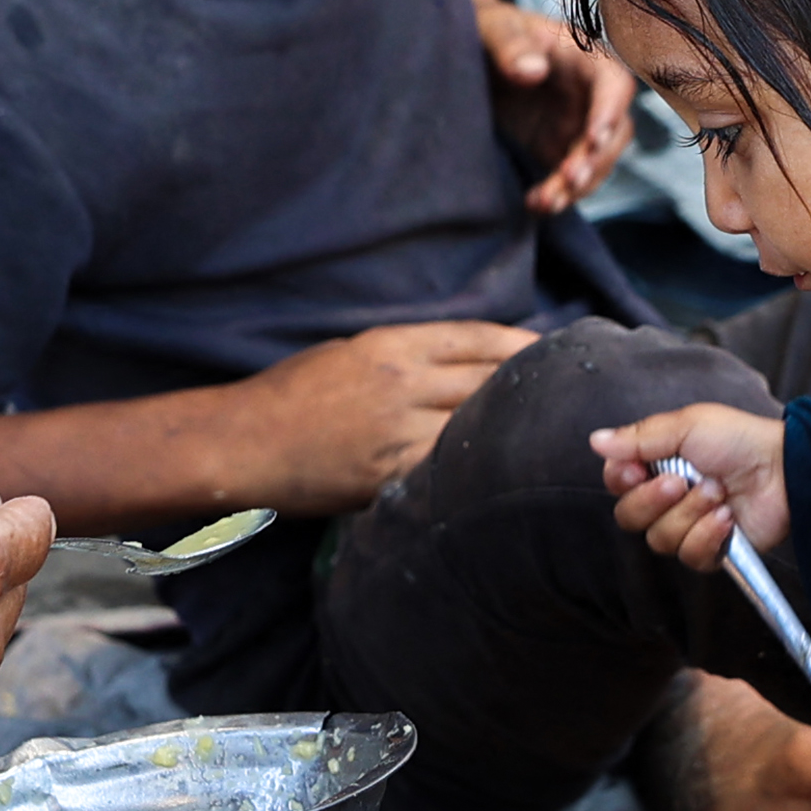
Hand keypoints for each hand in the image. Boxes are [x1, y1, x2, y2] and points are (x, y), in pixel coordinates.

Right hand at [239, 320, 537, 508]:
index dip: (521, 342)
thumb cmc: (288, 394)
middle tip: (568, 391)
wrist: (242, 442)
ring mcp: (397, 430)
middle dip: (530, 385)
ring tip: (545, 433)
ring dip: (511, 429)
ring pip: (476, 426)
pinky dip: (475, 466)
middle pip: (488, 380)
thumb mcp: (347, 352)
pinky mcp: (389, 473)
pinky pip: (447, 467)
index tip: (554, 347)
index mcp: (391, 344)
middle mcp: (402, 383)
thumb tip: (456, 362)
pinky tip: (499, 471)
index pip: (477, 338)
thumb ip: (402, 355)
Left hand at [470, 0, 638, 213]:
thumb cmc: (485, 28)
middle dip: (596, 160)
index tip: (594, 138)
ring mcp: (577, 123)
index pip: (614, 82)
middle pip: (614, 131)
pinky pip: (569, 177)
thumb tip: (532, 70)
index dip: (610, 111)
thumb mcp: (492, 28)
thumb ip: (510, 43)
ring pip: (596, 162)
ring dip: (577, 185)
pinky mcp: (558, 147)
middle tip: (569, 180)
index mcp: (583, 56)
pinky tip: (535, 204)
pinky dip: (558, 194)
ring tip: (545, 202)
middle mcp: (590, 93)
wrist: (467, 51)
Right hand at [593, 401, 788, 562]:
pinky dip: (708, 535)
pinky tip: (728, 517)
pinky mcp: (712, 551)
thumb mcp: (687, 425)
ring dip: (690, 514)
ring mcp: (689, 526)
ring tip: (718, 492)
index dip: (622, 481)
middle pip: (629, 518)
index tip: (639, 469)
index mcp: (657, 465)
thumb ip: (639, 437)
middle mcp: (668, 499)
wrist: (785, 467)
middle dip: (654, 501)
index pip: (617, 484)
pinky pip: (690, 556)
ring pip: (660, 539)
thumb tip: (595, 440)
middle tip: (681, 481)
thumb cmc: (739, 439)